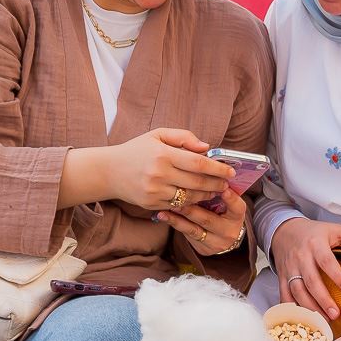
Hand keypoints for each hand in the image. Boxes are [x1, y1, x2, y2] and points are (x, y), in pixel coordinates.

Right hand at [105, 129, 233, 209]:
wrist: (108, 171)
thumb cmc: (136, 150)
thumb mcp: (158, 135)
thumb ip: (184, 137)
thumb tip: (206, 148)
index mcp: (163, 154)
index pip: (198, 163)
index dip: (218, 169)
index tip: (231, 171)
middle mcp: (159, 174)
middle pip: (198, 182)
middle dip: (216, 184)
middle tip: (226, 183)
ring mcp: (155, 191)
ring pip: (190, 197)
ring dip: (206, 195)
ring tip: (215, 191)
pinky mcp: (151, 204)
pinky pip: (178, 206)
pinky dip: (191, 202)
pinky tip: (198, 197)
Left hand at [156, 187, 247, 255]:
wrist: (221, 236)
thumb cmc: (220, 209)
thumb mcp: (224, 201)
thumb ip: (216, 188)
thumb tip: (203, 164)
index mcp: (237, 216)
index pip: (237, 207)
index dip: (231, 199)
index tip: (224, 189)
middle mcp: (229, 230)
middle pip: (209, 219)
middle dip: (192, 208)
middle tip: (179, 196)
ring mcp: (216, 242)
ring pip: (195, 229)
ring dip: (179, 217)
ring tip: (167, 207)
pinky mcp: (204, 248)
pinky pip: (186, 235)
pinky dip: (174, 223)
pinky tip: (162, 215)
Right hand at [271, 218, 340, 318]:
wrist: (284, 231)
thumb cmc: (313, 233)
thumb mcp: (334, 229)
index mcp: (316, 244)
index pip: (326, 261)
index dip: (336, 275)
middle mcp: (301, 257)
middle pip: (311, 281)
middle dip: (323, 299)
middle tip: (336, 314)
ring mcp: (290, 269)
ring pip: (297, 291)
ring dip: (310, 307)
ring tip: (324, 319)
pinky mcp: (283, 277)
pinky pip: (285, 295)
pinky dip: (292, 309)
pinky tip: (302, 319)